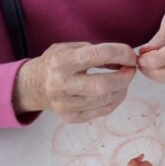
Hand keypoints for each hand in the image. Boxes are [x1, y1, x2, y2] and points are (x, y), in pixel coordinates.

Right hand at [12, 42, 136, 122]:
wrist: (32, 86)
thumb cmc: (56, 62)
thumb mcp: (71, 47)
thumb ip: (97, 51)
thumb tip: (125, 59)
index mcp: (61, 61)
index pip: (99, 55)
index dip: (121, 54)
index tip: (132, 55)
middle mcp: (60, 85)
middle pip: (103, 85)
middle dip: (125, 76)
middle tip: (131, 69)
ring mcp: (64, 105)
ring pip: (104, 100)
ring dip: (122, 88)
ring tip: (124, 78)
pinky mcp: (69, 118)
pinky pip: (101, 111)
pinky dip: (115, 100)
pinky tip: (117, 90)